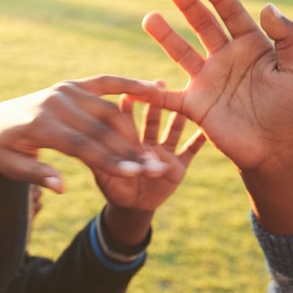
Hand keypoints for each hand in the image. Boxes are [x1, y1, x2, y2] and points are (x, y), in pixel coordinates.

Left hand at [0, 76, 169, 191]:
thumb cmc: (1, 150)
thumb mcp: (11, 167)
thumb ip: (37, 175)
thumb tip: (62, 188)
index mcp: (39, 124)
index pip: (81, 146)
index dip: (109, 161)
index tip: (135, 175)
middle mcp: (55, 102)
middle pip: (100, 130)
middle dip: (128, 151)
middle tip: (154, 168)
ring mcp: (65, 90)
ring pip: (108, 110)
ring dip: (132, 131)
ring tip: (151, 153)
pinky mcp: (72, 84)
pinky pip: (106, 82)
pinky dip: (130, 85)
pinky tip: (155, 90)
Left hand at [94, 96, 204, 212]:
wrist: (133, 207)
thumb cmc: (114, 189)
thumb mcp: (103, 177)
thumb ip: (98, 162)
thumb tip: (85, 150)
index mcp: (128, 143)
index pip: (126, 122)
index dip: (127, 109)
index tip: (127, 94)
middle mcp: (148, 143)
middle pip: (151, 120)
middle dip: (155, 104)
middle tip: (159, 84)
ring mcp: (165, 153)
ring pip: (172, 130)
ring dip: (178, 117)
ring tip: (186, 100)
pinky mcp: (179, 166)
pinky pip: (191, 151)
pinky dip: (200, 140)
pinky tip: (208, 128)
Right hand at [141, 0, 292, 178]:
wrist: (279, 149)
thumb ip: (289, 37)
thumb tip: (267, 7)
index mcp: (252, 46)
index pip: (233, 15)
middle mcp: (226, 59)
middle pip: (204, 26)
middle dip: (189, 6)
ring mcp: (208, 81)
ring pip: (182, 53)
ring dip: (166, 36)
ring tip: (150, 18)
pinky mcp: (195, 106)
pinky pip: (167, 98)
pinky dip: (150, 92)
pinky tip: (132, 85)